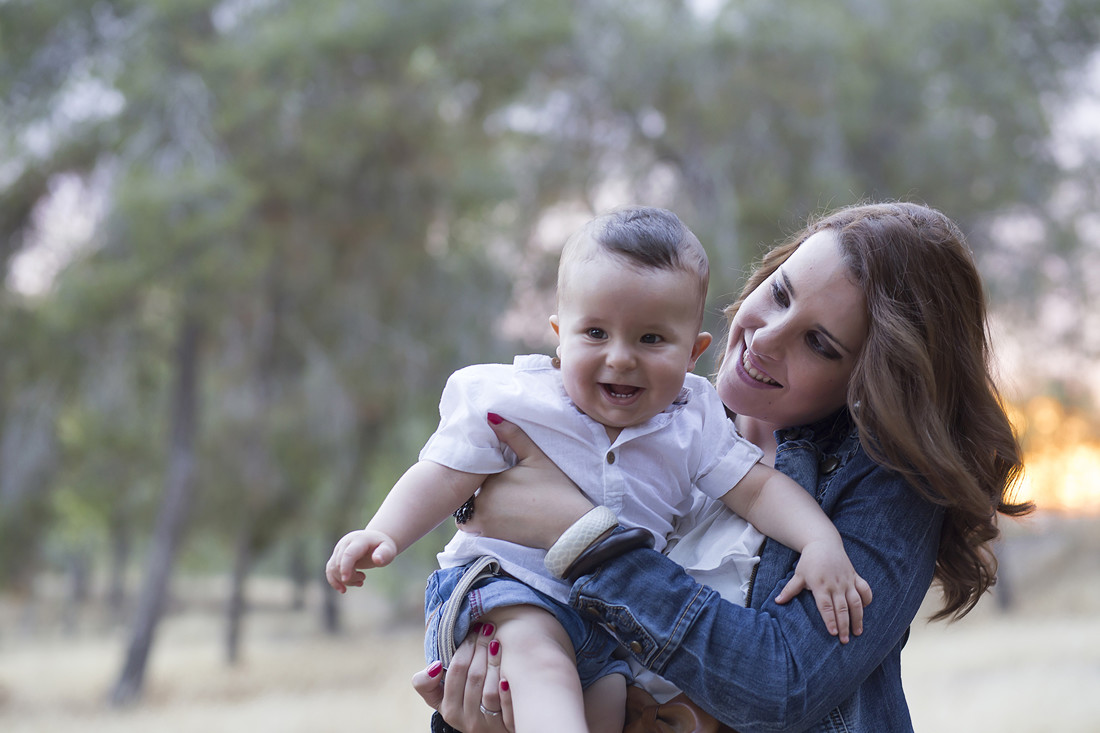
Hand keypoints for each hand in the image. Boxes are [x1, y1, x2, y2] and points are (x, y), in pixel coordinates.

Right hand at [324, 528, 396, 592]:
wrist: (375, 541)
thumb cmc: (383, 547)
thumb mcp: (388, 550)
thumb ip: (384, 554)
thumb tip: (377, 560)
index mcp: (359, 540)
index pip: (348, 554)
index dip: (346, 567)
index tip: (346, 580)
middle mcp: (346, 543)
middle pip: (340, 563)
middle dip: (350, 576)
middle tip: (363, 578)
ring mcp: (339, 549)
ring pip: (334, 568)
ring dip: (345, 580)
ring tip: (360, 582)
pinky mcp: (336, 556)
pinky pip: (330, 570)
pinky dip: (334, 581)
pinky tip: (343, 590)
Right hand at [412, 623, 514, 732]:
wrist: (491, 728)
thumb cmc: (463, 703)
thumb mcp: (440, 697)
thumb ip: (425, 683)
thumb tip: (434, 667)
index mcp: (449, 709)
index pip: (456, 671)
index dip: (465, 648)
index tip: (473, 629)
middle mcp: (466, 720)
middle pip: (474, 677)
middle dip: (481, 647)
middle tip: (488, 628)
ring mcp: (487, 725)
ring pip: (489, 690)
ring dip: (494, 662)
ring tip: (497, 641)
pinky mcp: (507, 726)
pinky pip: (506, 706)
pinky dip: (506, 688)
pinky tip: (509, 669)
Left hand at [462, 414, 593, 548]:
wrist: (568, 525)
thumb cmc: (555, 489)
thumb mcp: (536, 456)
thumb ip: (513, 435)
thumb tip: (491, 416)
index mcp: (490, 479)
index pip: (473, 467)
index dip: (479, 464)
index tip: (491, 463)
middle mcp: (481, 501)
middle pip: (468, 487)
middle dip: (474, 483)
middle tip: (490, 478)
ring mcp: (483, 521)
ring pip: (466, 506)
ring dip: (471, 501)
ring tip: (492, 494)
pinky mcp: (490, 534)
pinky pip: (471, 524)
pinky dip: (474, 518)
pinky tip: (493, 510)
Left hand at [774, 538, 872, 643]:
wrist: (823, 542)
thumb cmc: (809, 561)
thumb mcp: (798, 574)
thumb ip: (790, 589)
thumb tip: (777, 601)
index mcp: (820, 585)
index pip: (826, 606)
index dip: (830, 620)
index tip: (833, 633)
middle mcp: (836, 584)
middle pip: (842, 608)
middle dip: (844, 625)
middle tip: (845, 640)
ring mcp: (847, 580)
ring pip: (856, 602)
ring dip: (858, 617)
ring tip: (858, 632)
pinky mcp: (855, 576)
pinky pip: (865, 589)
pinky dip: (867, 599)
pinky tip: (865, 609)